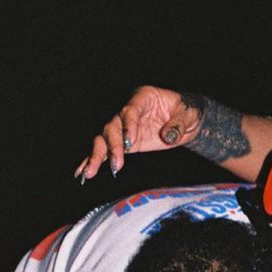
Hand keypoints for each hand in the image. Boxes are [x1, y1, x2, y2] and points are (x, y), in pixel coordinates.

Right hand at [74, 85, 200, 180]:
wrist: (186, 119)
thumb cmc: (186, 111)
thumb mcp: (188, 114)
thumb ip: (178, 125)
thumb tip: (167, 136)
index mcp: (143, 98)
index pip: (129, 110)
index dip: (128, 126)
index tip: (131, 143)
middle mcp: (128, 111)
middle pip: (113, 126)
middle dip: (112, 146)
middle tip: (117, 164)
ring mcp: (124, 128)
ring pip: (104, 139)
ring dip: (98, 156)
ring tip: (89, 173)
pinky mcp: (124, 143)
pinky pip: (107, 150)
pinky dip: (95, 160)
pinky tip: (83, 172)